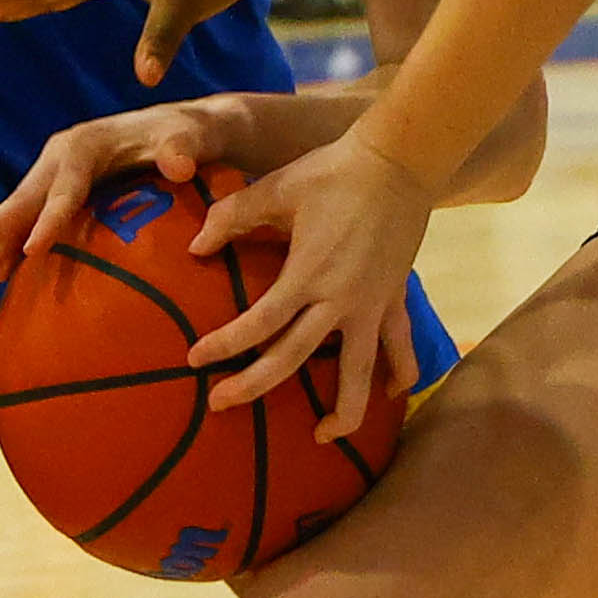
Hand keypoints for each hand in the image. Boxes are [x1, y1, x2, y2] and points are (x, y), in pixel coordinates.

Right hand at [0, 96, 250, 296]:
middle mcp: (61, 160)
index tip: (30, 250)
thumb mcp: (191, 136)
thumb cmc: (188, 136)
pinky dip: (10, 253)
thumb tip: (177, 164)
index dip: (48, 218)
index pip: (64, 189)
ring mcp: (56, 180)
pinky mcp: (60, 197)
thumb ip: (182, 147)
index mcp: (85, 145)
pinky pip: (30, 226)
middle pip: (24, 200)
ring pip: (19, 217)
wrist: (186, 132)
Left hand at [189, 129, 431, 436]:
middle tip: (220, 404)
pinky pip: (401, 345)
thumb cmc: (333, 173)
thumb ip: (231, 216)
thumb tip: (196, 248)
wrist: (399, 162)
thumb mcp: (276, 187)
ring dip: (342, 410)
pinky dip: (401, 372)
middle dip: (253, 386)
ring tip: (322, 436)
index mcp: (307, 273)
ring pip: (358, 372)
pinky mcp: (395, 298)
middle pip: (292, 359)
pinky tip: (393, 392)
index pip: (259, 324)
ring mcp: (372, 304)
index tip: (195, 360)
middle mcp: (339, 300)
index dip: (224, 345)